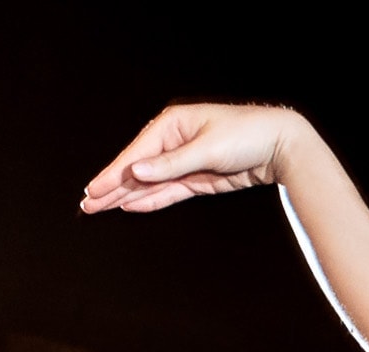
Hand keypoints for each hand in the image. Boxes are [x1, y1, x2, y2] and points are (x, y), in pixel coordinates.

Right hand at [81, 103, 303, 214]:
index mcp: (172, 124)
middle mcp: (174, 142)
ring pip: (150, 183)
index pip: (136, 154)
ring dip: (127, 196)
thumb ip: (170, 164)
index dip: (114, 174)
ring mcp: (185, 162)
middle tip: (88, 204)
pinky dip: (151, 199)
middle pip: (138, 169)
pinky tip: (131, 206)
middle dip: (113, 187)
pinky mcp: (197, 179)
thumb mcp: (207, 149)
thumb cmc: (246, 135)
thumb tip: (137, 172)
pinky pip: (168, 191)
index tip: (94, 190)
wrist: (280, 146)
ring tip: (101, 208)